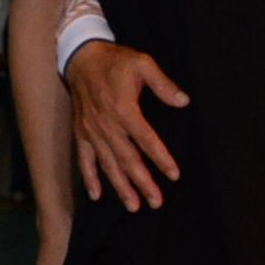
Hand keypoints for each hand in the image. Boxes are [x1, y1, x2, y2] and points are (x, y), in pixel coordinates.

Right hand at [66, 40, 187, 211]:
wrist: (81, 58)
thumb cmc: (116, 62)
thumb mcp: (143, 63)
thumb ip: (163, 84)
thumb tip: (183, 101)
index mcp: (124, 109)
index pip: (146, 140)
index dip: (161, 158)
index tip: (174, 175)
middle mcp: (107, 125)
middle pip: (128, 159)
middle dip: (143, 182)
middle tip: (157, 202)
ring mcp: (92, 131)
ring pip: (108, 164)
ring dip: (121, 186)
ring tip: (134, 206)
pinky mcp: (81, 133)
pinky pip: (84, 160)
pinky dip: (89, 178)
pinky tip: (97, 196)